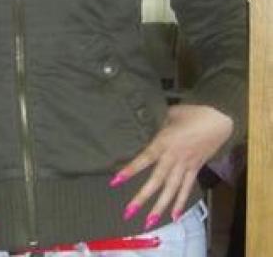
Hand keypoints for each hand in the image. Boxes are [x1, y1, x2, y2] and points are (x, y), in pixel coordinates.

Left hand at [109, 104, 232, 229]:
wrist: (220, 121)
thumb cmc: (193, 114)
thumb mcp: (171, 114)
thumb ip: (159, 124)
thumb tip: (152, 128)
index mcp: (165, 142)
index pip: (145, 158)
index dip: (131, 170)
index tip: (116, 181)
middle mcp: (173, 157)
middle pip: (157, 180)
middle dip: (142, 196)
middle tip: (129, 211)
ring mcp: (185, 165)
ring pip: (171, 188)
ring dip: (160, 206)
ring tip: (148, 222)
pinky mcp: (195, 169)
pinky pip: (186, 188)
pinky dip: (180, 202)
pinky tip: (174, 217)